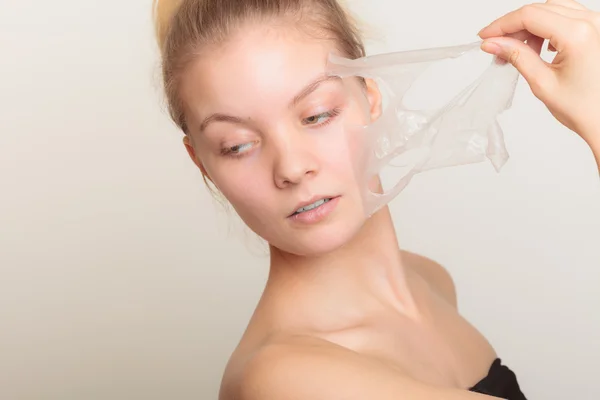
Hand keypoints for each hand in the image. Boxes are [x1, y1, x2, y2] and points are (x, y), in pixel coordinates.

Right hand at [478, 0, 599, 152]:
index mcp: (578, 35)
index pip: (529, 16)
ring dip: (530, 25)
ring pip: (553, 9)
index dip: (502, 25)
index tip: (485, 37)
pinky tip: (539, 46)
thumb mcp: (542, 82)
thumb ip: (516, 56)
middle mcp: (591, 23)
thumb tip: (492, 43)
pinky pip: (567, 16)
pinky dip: (547, 26)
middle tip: (497, 46)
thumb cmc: (584, 107)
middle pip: (540, 9)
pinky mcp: (596, 30)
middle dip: (514, 26)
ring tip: (518, 49)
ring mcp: (597, 24)